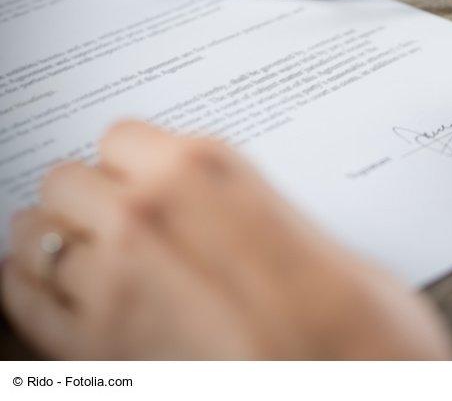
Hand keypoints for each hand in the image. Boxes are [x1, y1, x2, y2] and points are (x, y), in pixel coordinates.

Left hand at [1, 121, 451, 358]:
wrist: (356, 387)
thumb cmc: (357, 321)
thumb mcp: (311, 232)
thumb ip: (247, 206)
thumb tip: (218, 208)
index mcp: (205, 171)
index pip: (120, 136)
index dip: (136, 161)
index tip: (150, 179)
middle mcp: (145, 218)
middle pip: (67, 179)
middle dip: (91, 196)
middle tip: (124, 220)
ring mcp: (110, 287)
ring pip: (34, 233)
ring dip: (60, 239)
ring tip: (93, 256)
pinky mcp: (93, 355)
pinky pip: (20, 297)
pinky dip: (30, 286)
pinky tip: (61, 291)